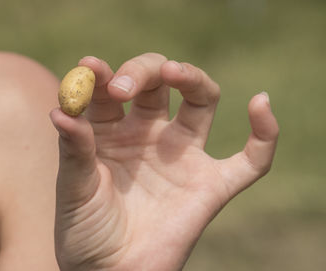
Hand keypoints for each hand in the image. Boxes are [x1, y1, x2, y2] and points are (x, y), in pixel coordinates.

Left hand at [50, 53, 278, 270]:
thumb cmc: (86, 232)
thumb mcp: (73, 190)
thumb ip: (74, 150)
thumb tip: (59, 111)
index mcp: (112, 132)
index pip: (112, 90)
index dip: (102, 76)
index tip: (89, 69)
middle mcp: (149, 136)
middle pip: (158, 84)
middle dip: (143, 72)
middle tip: (121, 87)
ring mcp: (182, 157)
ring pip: (201, 101)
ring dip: (192, 78)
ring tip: (173, 72)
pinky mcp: (211, 186)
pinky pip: (251, 160)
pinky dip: (265, 134)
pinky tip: (261, 103)